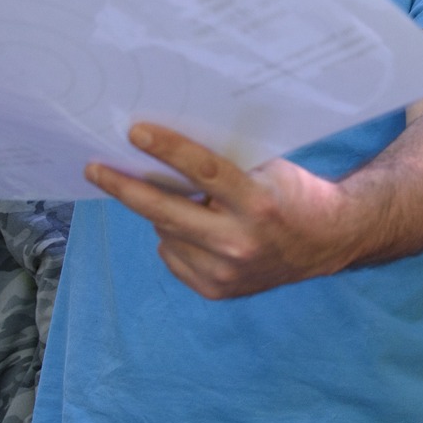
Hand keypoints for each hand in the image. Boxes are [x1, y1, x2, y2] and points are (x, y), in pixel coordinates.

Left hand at [86, 123, 350, 298]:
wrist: (328, 242)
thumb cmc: (295, 194)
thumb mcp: (269, 169)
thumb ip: (224, 169)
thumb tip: (164, 157)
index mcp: (257, 203)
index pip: (204, 172)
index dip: (168, 149)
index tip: (134, 132)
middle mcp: (239, 242)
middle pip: (166, 211)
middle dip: (125, 187)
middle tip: (94, 169)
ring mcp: (226, 271)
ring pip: (165, 233)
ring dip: (166, 214)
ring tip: (191, 205)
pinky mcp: (217, 290)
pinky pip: (173, 256)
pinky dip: (176, 239)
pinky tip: (200, 231)